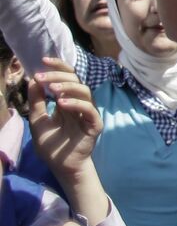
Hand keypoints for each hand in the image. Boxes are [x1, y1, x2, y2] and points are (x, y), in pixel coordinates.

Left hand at [26, 59, 101, 179]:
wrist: (60, 165)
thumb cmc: (51, 144)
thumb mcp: (37, 120)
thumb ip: (37, 101)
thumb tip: (33, 79)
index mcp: (67, 100)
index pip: (67, 77)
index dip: (58, 67)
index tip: (43, 60)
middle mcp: (79, 103)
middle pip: (75, 80)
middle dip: (58, 76)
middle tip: (42, 77)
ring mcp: (88, 112)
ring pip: (84, 91)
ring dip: (68, 87)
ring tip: (52, 90)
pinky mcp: (94, 123)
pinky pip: (89, 109)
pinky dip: (77, 104)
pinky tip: (62, 104)